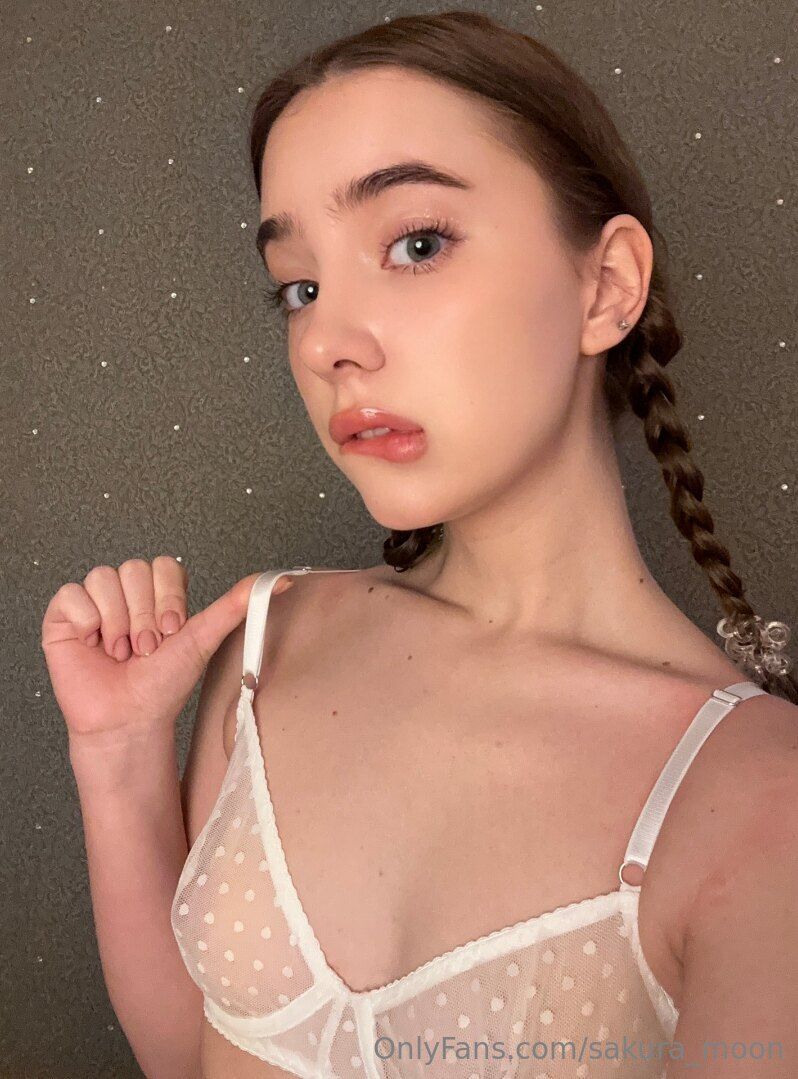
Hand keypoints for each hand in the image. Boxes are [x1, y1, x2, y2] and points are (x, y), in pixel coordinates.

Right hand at [41, 557, 293, 744]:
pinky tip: (93, 645)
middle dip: (144, 617)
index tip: (172, 632)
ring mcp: (95, 602)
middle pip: (134, 570)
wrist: (128, 720)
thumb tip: (281, 581)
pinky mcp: (64, 615)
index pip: (164, 566)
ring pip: (104, 578)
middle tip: (146, 650)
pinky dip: (87, 623)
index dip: (168, 599)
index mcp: (158, 593)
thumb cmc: (163, 685)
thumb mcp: (203, 640)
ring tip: (122, 652)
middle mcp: (127, 592)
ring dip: (118, 623)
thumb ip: (235, 606)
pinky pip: (72, 595)